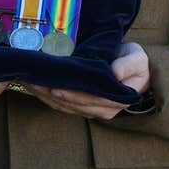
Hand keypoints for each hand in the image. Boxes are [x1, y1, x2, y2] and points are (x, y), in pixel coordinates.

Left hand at [23, 41, 150, 120]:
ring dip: (47, 97)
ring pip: (66, 107)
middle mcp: (104, 109)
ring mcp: (92, 109)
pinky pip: (63, 106)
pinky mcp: (82, 106)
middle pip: (75, 104)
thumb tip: (115, 73)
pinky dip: (47, 98)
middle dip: (54, 95)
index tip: (56, 86)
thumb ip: (128, 65)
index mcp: (118, 100)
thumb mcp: (137, 59)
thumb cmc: (134, 63)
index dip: (73, 94)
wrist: (132, 67)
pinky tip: (35, 88)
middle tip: (36, 83)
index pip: (92, 99)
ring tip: (30, 84)